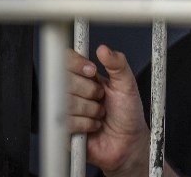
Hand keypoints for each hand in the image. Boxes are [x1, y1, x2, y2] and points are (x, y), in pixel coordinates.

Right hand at [67, 45, 151, 175]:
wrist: (128, 141)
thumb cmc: (128, 113)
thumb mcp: (127, 85)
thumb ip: (118, 65)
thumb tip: (104, 50)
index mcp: (85, 77)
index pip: (67, 61)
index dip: (77, 65)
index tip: (92, 72)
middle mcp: (72, 91)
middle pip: (65, 81)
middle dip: (91, 91)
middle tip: (102, 98)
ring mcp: (65, 110)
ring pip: (67, 102)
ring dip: (91, 110)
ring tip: (100, 113)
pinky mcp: (63, 129)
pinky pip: (67, 121)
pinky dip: (86, 124)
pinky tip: (94, 126)